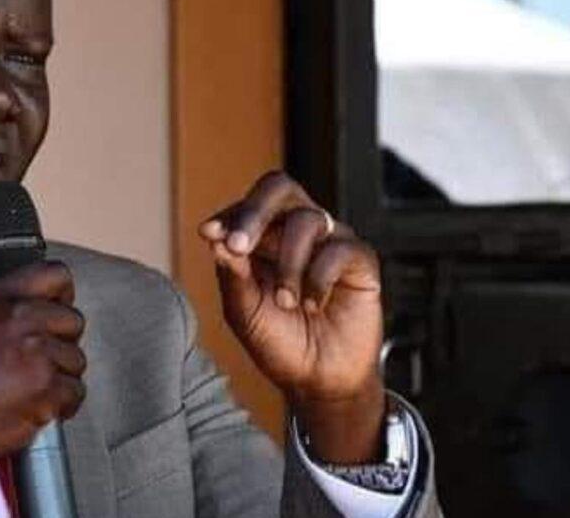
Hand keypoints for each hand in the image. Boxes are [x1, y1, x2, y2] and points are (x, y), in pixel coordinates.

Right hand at [0, 261, 85, 516]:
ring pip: (76, 359)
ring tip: (28, 389)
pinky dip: (61, 404)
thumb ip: (2, 310)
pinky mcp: (46, 385)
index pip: (54, 274)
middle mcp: (17, 317)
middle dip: (62, 343)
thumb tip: (35, 307)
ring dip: (60, 377)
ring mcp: (35, 351)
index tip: (57, 311)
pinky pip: (75, 391)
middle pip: (73, 320)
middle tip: (39, 361)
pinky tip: (34, 406)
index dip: (62, 296)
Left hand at [199, 171, 385, 463]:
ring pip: (307, 220)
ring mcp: (330, 241)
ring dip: (288, 264)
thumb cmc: (279, 343)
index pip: (246, 205)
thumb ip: (233, 275)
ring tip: (285, 302)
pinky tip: (313, 305)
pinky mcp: (360, 260)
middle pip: (279, 188)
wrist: (318, 381)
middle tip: (239, 245)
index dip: (228, 214)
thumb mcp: (245, 312)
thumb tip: (216, 240)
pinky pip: (340, 248)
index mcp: (263, 238)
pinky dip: (319, 278)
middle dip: (255, 213)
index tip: (209, 234)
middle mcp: (296, 231)